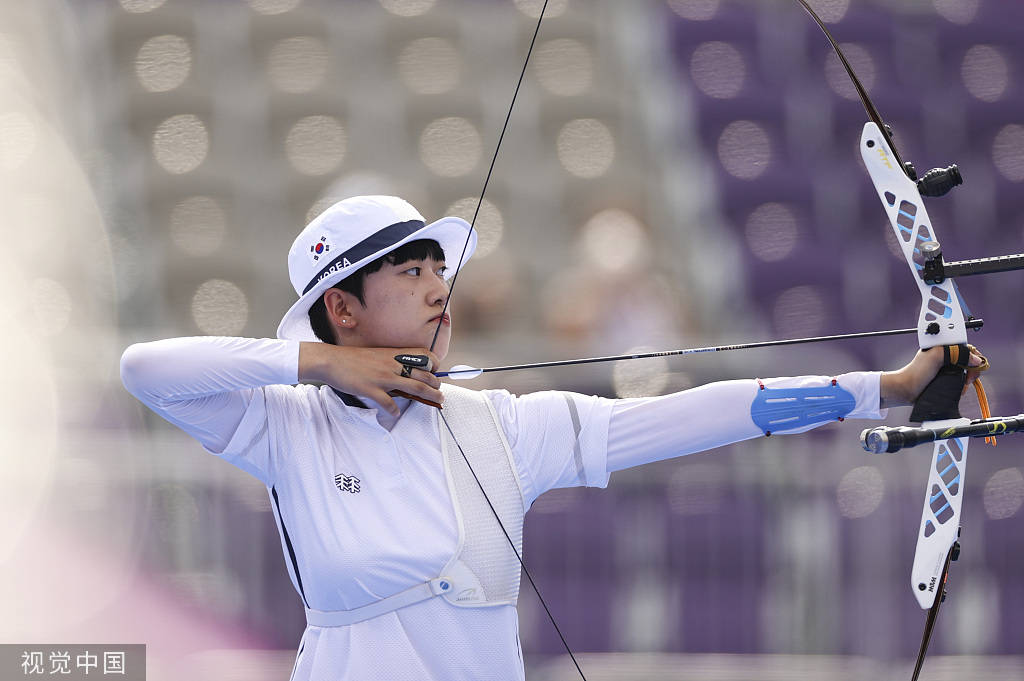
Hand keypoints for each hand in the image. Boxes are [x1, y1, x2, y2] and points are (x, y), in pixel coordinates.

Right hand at [299, 343, 441, 415]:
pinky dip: (395, 410)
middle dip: (437, 385)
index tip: (436, 373)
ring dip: (430, 396)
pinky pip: (390, 403)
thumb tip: (404, 373)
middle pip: (425, 375)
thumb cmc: (353, 358)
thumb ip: (392, 362)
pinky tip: (396, 413)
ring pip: (415, 387)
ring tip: (437, 401)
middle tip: (440, 393)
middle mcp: (393, 364)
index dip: (435, 365)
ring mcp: (383, 377)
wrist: (332, 360)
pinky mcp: (372, 389)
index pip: (425, 356)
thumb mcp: (377, 355)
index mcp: (394, 354)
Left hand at [879, 345, 985, 408]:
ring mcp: (946, 368)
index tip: (973, 367)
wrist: (906, 390)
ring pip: (966, 372)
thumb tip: (975, 360)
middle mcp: (946, 356)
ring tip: (962, 386)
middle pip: (969, 361)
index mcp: (944, 347)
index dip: (973, 357)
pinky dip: (963, 386)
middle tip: (967, 379)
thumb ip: (955, 353)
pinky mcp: (946, 379)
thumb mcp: (935, 356)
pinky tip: (959, 390)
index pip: (967, 348)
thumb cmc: (916, 372)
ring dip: (967, 380)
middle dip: (971, 370)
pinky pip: (961, 381)